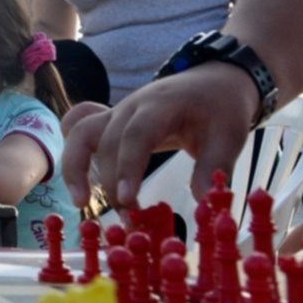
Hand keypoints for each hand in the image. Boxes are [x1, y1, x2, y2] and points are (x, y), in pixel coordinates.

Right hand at [60, 64, 255, 209]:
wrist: (213, 82)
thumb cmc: (221, 108)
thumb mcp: (229, 136)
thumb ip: (214, 168)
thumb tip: (202, 205)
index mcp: (161, 105)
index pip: (136, 135)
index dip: (128, 167)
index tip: (127, 200)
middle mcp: (130, 106)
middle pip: (108, 143)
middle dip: (112, 184)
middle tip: (130, 221)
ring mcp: (116, 112)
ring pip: (81, 134)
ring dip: (76, 168)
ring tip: (81, 202)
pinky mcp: (110, 121)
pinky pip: (78, 128)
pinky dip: (73, 151)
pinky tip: (76, 177)